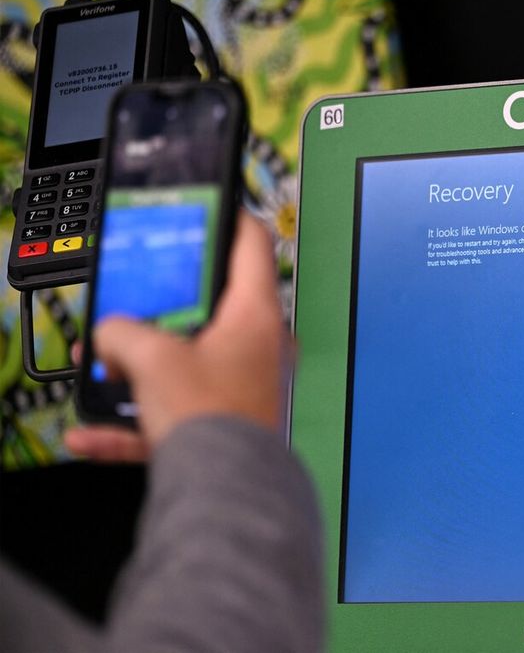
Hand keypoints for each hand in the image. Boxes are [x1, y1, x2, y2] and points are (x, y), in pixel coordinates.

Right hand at [65, 212, 289, 461]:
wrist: (224, 490)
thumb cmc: (210, 416)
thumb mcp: (152, 356)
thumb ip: (123, 333)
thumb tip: (110, 336)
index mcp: (256, 315)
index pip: (251, 246)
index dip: (228, 219)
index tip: (209, 207)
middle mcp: (259, 347)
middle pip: (212, 306)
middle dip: (164, 304)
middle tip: (137, 295)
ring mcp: (244, 386)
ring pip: (188, 360)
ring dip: (142, 364)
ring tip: (105, 365)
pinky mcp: (224, 424)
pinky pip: (174, 412)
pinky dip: (135, 421)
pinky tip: (90, 432)